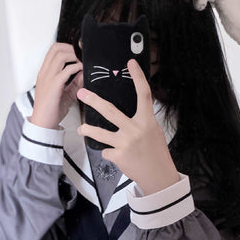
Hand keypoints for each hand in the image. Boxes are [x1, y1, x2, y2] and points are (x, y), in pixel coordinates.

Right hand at [30, 43, 82, 129]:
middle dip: (71, 49)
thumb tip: (85, 72)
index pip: (53, 50)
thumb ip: (75, 82)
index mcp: (45, 73)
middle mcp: (45, 72)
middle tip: (81, 56)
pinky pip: (66, 71)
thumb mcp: (66, 93)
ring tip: (82, 62)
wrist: (44, 124)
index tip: (78, 52)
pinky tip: (81, 71)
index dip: (67, 47)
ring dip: (74, 56)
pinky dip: (76, 68)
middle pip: (56, 48)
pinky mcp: (53, 86)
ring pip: (60, 55)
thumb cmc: (52, 110)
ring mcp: (48, 78)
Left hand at [77, 59, 179, 194]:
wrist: (159, 177)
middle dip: (94, 101)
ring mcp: (126, 143)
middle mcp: (136, 129)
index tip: (130, 63)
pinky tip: (117, 156)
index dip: (138, 77)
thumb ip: (141, 120)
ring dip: (88, 130)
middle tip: (82, 92)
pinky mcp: (119, 156)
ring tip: (81, 128)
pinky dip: (109, 153)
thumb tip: (128, 111)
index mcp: (147, 120)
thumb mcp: (153, 132)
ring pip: (100, 133)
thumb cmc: (156, 153)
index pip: (144, 94)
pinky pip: (106, 151)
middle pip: (111, 111)